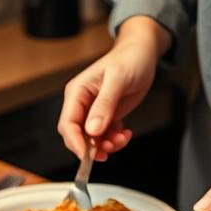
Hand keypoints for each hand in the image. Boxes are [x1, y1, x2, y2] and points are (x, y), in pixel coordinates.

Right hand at [57, 17, 166, 161]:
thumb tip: (92, 130)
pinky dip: (115, 140)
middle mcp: (82, 103)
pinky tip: (125, 132)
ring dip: (106, 145)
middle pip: (77, 136)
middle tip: (110, 149)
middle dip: (92, 147)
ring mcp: (93, 111)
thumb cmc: (129, 59)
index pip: (68, 123)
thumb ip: (104, 105)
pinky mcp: (105, 116)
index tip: (88, 156)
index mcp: (77, 92)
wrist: (142, 54)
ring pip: (92, 140)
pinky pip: (105, 137)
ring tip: (122, 138)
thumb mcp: (118, 80)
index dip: (76, 142)